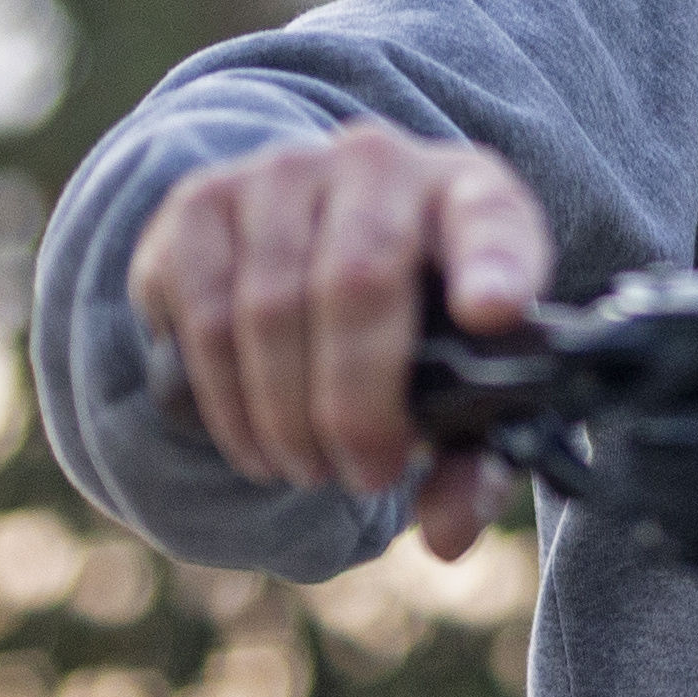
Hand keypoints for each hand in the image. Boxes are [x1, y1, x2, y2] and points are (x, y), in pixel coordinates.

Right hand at [126, 122, 548, 560]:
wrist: (310, 233)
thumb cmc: (410, 320)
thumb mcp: (461, 376)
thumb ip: (473, 456)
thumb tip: (446, 533)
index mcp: (472, 195)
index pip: (493, 216)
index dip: (495, 262)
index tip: (494, 311)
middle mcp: (378, 162)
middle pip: (361, 283)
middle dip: (357, 403)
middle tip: (363, 475)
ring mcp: (282, 172)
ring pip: (271, 306)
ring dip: (284, 413)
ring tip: (305, 467)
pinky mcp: (202, 202)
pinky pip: (203, 312)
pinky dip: (226, 396)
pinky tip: (253, 440)